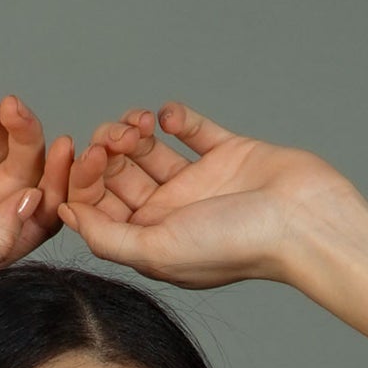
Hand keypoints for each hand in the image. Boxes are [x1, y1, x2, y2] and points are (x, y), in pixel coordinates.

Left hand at [60, 101, 360, 288]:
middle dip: (109, 151)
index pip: (100, 207)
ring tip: (141, 124)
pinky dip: (178, 117)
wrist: (302, 222)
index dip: (86, 180)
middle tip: (114, 137)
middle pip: (120, 175)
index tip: (89, 157)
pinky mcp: (229, 154)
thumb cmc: (234, 246)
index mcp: (152, 242)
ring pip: (150, 149)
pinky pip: (194, 129)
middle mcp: (172, 214)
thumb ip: (107, 237)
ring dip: (136, 130)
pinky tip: (171, 116)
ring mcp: (200, 183)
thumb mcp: (158, 250)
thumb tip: (65, 216)